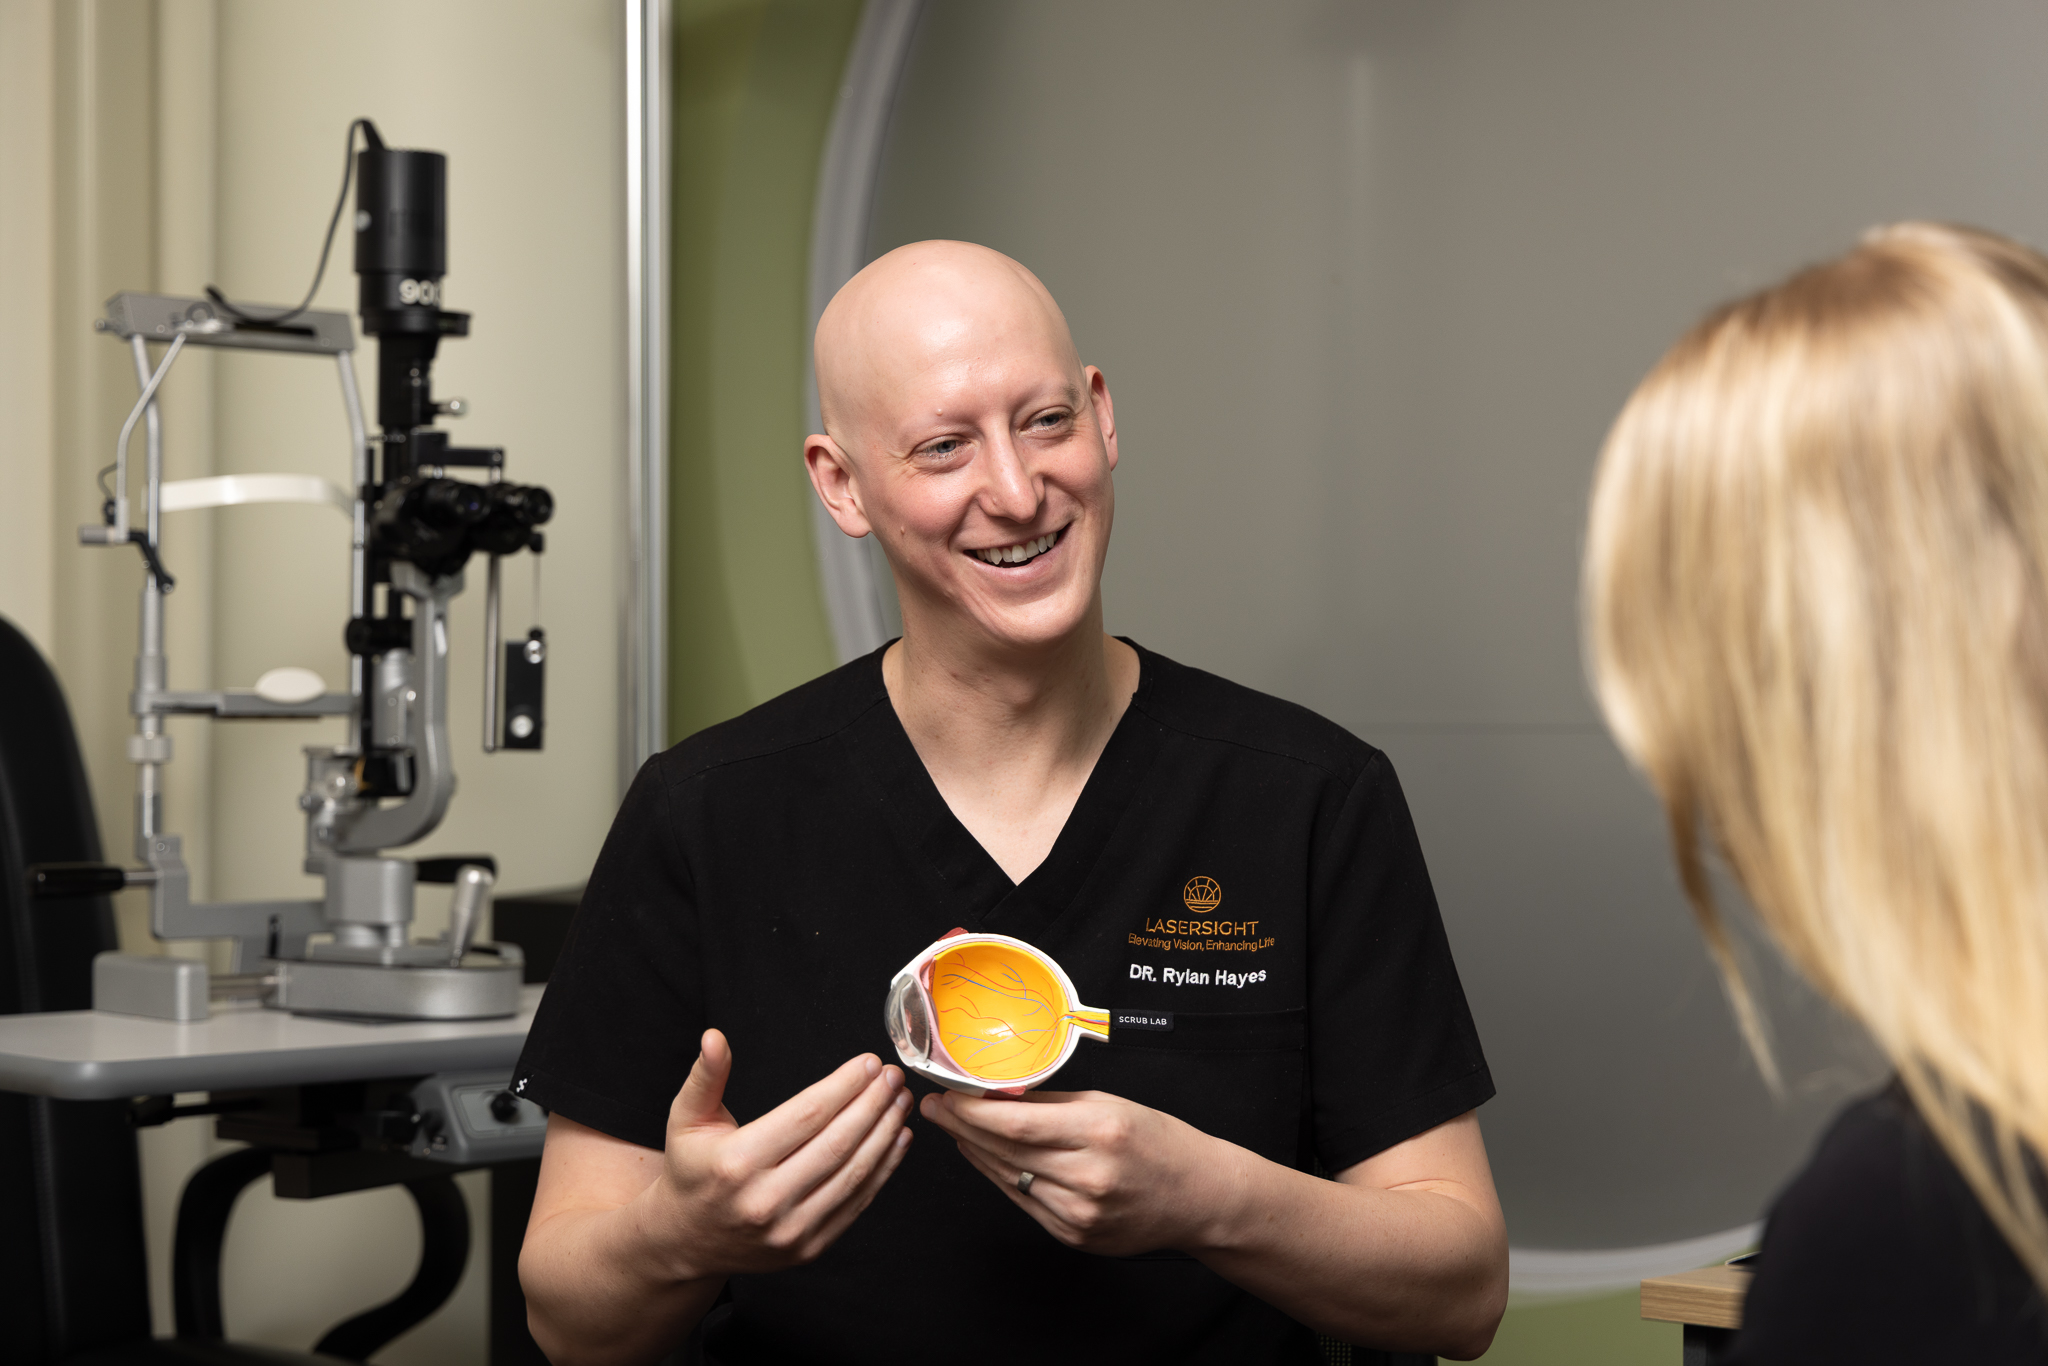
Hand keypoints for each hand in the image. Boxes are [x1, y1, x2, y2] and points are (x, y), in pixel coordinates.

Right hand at [642, 1030, 912, 1280]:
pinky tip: (897, 1140)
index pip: (806, 1116)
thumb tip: (714, 1038)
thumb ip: (705, 1077)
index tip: (868, 1063)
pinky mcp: (808, 1249)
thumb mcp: (686, 1119)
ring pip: (853, 1174)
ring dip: (885, 1133)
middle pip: (837, 1143)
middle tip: (894, 1077)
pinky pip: (856, 1204)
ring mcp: (789, 1230)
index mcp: (736, 1163)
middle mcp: (764, 1201)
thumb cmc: (691, 1171)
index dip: (844, 1086)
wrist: (686, 1240)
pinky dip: (883, 1169)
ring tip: (901, 1102)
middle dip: (873, 1104)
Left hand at [919, 1088, 1238, 1256]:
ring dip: (975, 1152)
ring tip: (956, 1129)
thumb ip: (1052, 1102)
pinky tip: (988, 1158)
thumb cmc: (1156, 1141)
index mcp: (1100, 1132)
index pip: (1015, 1122)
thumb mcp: (1109, 1104)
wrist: (1197, 1196)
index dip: (970, 1110)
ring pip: (1008, 1178)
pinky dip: (1001, 1178)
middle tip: (935, 1106)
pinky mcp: (1074, 1236)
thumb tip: (995, 1092)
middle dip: (961, 1127)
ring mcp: (1080, 1213)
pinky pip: (1024, 1202)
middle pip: (1005, 1151)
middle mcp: (1089, 1176)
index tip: (944, 1094)